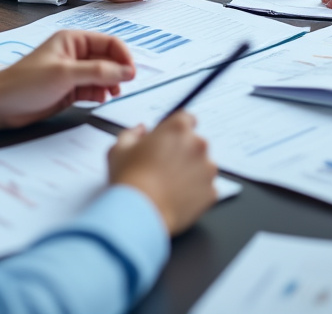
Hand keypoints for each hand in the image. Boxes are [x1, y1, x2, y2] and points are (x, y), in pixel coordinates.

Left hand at [0, 31, 135, 130]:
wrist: (1, 104)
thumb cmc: (25, 83)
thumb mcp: (66, 74)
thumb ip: (99, 72)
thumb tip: (127, 71)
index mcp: (73, 40)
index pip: (109, 42)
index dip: (123, 56)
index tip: (131, 72)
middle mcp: (75, 53)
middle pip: (108, 59)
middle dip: (118, 71)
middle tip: (122, 86)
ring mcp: (73, 72)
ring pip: (103, 75)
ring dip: (110, 84)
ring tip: (111, 94)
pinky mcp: (70, 89)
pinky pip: (93, 88)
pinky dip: (99, 93)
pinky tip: (99, 99)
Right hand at [108, 112, 217, 234]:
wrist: (139, 212)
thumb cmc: (129, 179)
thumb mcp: (119, 148)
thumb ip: (132, 133)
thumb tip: (140, 130)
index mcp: (178, 128)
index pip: (187, 119)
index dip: (177, 130)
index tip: (170, 140)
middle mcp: (198, 145)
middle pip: (195, 143)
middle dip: (183, 153)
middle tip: (164, 167)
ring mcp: (207, 169)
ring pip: (203, 167)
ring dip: (191, 172)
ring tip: (169, 185)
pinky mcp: (212, 191)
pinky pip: (205, 189)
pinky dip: (195, 193)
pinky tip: (176, 198)